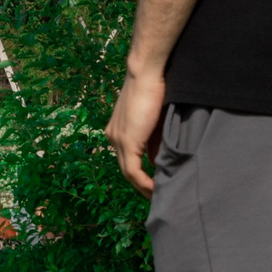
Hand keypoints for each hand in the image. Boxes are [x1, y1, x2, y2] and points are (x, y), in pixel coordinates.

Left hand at [105, 67, 168, 194]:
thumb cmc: (154, 90)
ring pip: (128, 173)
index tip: (154, 184)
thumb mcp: (154, 122)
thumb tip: (158, 163)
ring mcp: (117, 139)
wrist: (146, 73)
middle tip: (156, 197)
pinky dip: (144, 183)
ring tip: (157, 197)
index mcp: (117, 131)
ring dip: (143, 188)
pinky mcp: (126, 141)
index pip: (127, 159)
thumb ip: (154, 142)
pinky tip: (155, 191)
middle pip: (126, 169)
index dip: (140, 174)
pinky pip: (132, 171)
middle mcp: (113, 137)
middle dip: (141, 185)